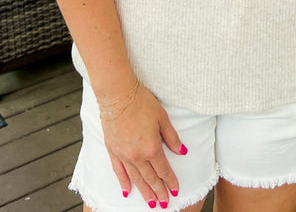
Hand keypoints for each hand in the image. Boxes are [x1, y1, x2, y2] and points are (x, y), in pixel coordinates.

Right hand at [101, 84, 185, 207]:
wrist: (117, 94)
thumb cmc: (141, 102)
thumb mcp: (162, 118)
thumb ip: (172, 137)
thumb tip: (182, 151)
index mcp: (152, 148)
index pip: (164, 170)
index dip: (170, 181)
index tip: (175, 190)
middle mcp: (137, 156)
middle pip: (150, 178)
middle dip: (158, 192)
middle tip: (164, 203)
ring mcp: (124, 155)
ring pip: (136, 179)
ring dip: (144, 192)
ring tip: (151, 203)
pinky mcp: (112, 150)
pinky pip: (119, 172)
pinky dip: (123, 183)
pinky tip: (127, 192)